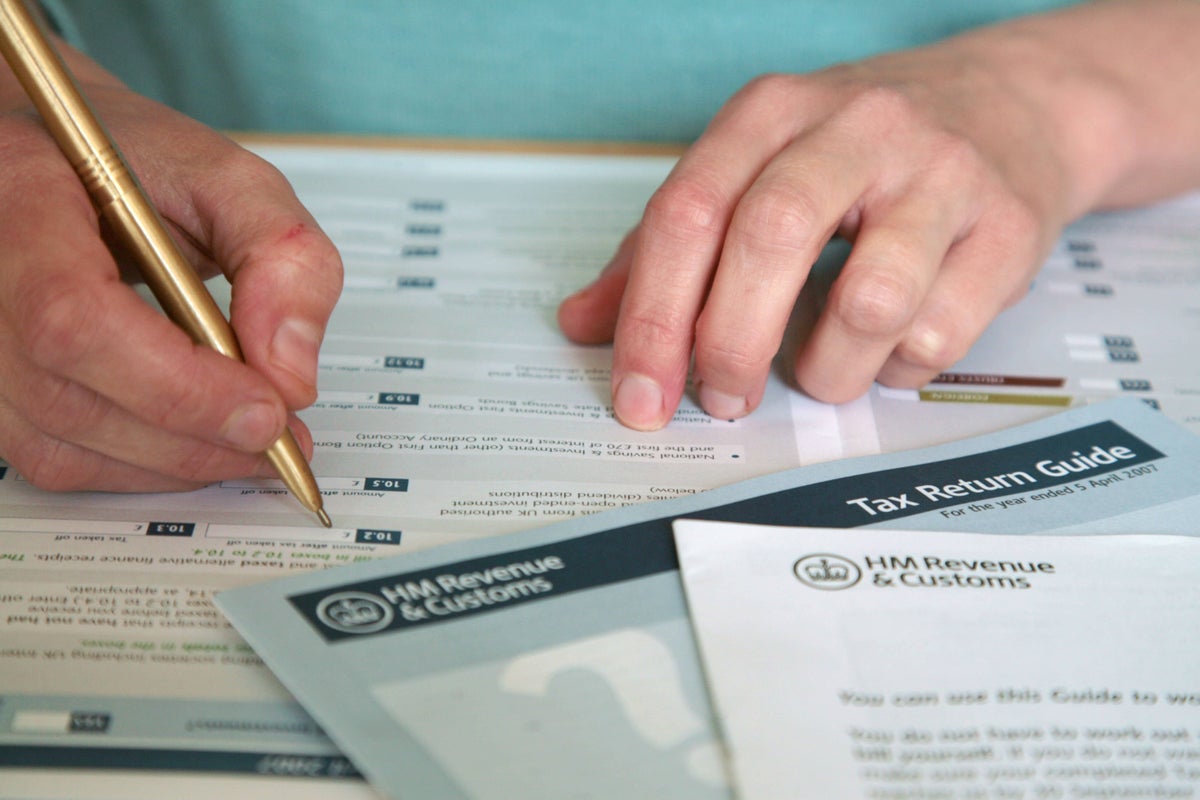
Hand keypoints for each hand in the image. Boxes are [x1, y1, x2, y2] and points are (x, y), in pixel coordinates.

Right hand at [0, 50, 341, 490]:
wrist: (59, 159)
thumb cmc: (132, 163)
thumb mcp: (229, 177)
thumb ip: (281, 254)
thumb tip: (291, 374)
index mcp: (20, 198)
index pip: (73, 316)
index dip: (175, 383)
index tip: (266, 408)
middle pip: (65, 395)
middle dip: (193, 435)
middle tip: (280, 437)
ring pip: (58, 445)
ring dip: (176, 462)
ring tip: (252, 441)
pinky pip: (54, 459)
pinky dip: (141, 466)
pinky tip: (197, 440)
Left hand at [559, 0, 1199, 430]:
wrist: (1015, 103)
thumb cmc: (863, 151)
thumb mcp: (754, 171)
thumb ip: (665, 247)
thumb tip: (584, 323)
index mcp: (772, 113)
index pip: (688, 212)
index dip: (651, 316)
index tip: (641, 394)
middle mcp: (856, 127)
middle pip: (770, 241)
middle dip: (731, 343)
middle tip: (723, 395)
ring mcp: (940, 173)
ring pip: (869, 300)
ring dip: (828, 368)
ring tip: (822, 368)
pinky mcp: (1008, 227)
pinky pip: (939, 334)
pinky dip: (897, 368)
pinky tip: (889, 348)